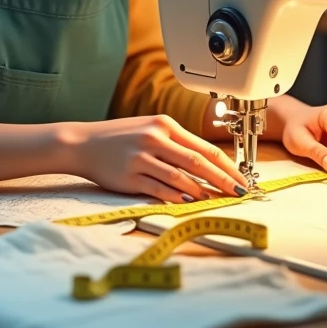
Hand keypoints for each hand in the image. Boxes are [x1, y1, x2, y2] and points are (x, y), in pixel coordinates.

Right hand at [63, 114, 247, 203]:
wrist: (84, 143)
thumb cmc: (119, 138)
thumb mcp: (150, 130)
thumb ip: (176, 144)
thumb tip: (208, 166)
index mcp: (165, 124)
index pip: (205, 147)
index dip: (227, 165)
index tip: (242, 178)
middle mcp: (156, 138)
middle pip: (199, 162)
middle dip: (223, 180)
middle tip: (239, 193)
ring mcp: (142, 157)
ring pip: (181, 176)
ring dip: (202, 191)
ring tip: (218, 201)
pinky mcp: (130, 175)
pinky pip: (160, 189)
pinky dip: (177, 197)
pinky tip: (189, 203)